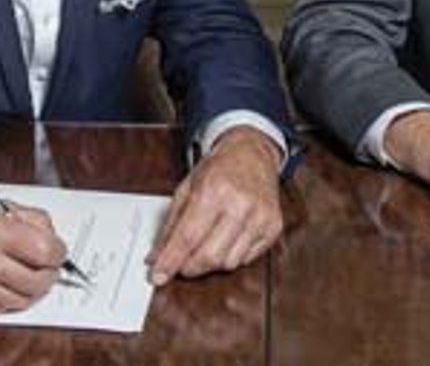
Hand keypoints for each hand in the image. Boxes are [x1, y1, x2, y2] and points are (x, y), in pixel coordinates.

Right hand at [0, 199, 65, 317]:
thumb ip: (27, 219)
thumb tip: (52, 237)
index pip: (45, 251)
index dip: (58, 252)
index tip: (58, 252)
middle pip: (38, 280)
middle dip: (49, 274)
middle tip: (48, 267)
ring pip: (22, 299)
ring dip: (30, 288)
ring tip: (24, 273)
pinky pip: (1, 308)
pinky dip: (7, 297)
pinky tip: (2, 282)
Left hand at [147, 126, 282, 284]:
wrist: (252, 155)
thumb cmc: (218, 169)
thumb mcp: (186, 188)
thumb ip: (170, 225)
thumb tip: (156, 257)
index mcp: (214, 190)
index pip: (188, 237)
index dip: (171, 261)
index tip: (158, 275)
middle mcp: (240, 204)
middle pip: (210, 256)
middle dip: (189, 268)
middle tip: (180, 266)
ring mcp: (260, 217)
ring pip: (229, 263)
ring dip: (210, 263)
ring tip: (205, 247)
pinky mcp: (273, 227)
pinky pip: (246, 260)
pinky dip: (231, 257)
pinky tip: (225, 241)